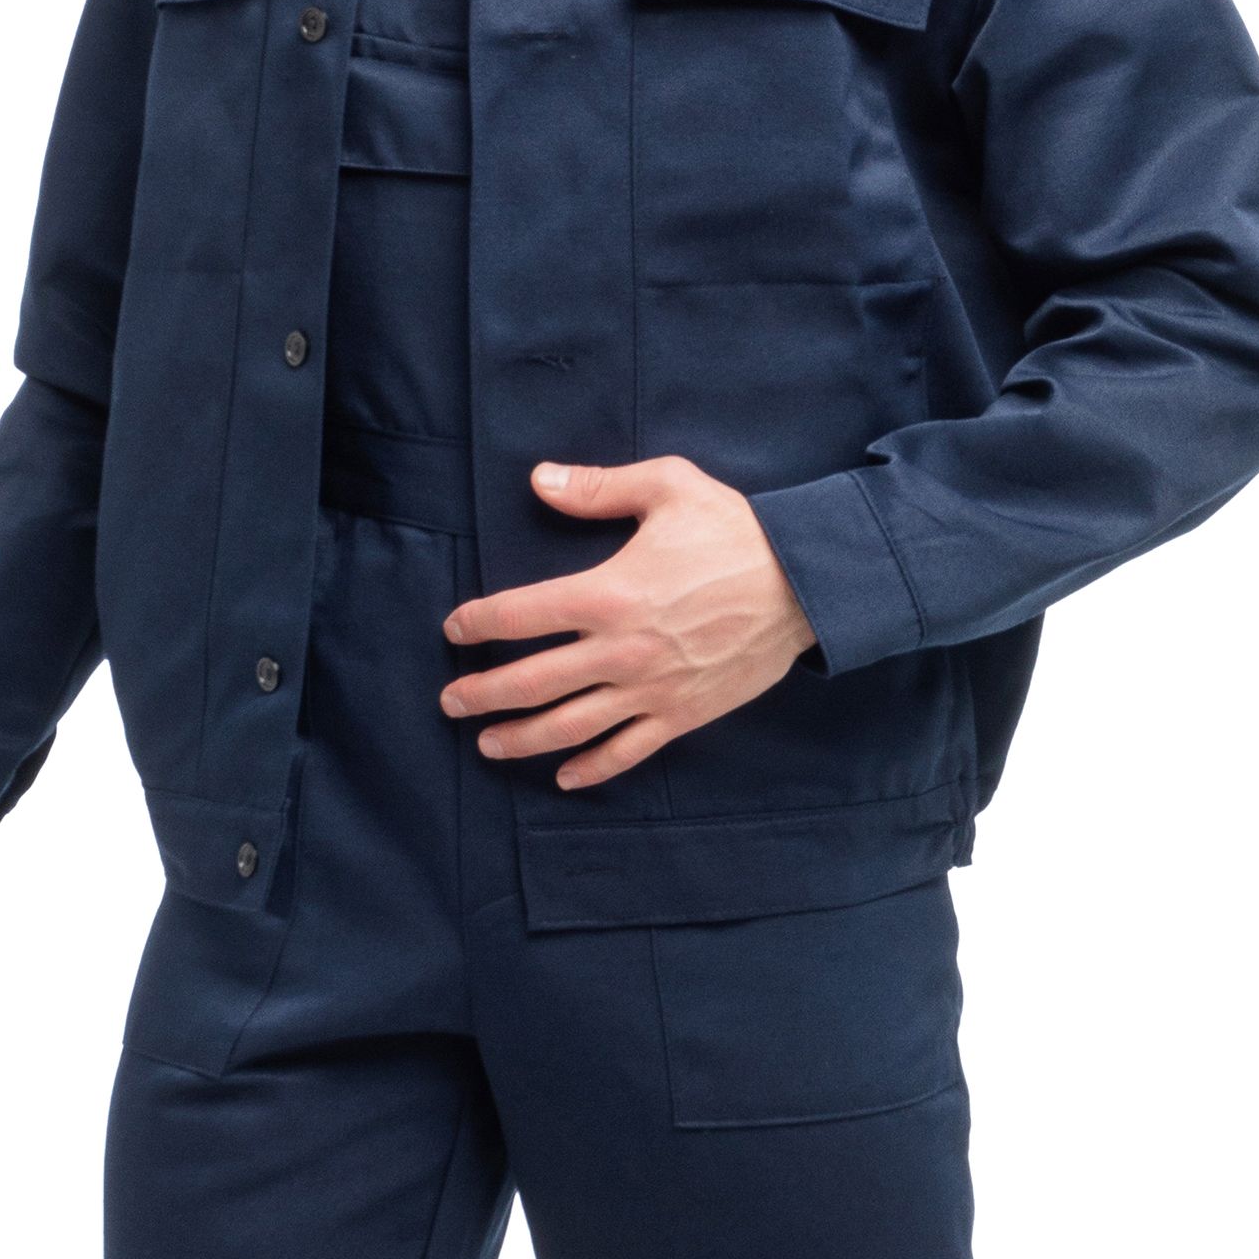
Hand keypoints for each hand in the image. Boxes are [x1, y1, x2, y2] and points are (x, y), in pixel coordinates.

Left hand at [437, 457, 818, 788]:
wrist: (808, 584)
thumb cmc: (738, 531)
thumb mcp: (669, 486)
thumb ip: (598, 488)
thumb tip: (539, 481)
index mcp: (608, 593)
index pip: (520, 614)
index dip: (477, 623)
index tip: (454, 629)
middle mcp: (620, 650)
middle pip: (530, 683)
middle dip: (481, 695)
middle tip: (450, 702)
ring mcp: (650, 689)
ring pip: (569, 727)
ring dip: (520, 739)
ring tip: (487, 744)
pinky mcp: (682, 714)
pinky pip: (628, 752)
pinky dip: (592, 769)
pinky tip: (564, 776)